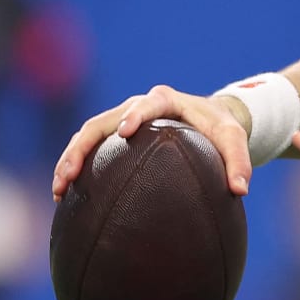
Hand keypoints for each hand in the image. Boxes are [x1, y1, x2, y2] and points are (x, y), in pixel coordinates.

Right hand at [52, 84, 252, 199]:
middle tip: (70, 173)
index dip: (133, 115)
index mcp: (165, 101)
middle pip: (100, 123)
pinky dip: (77, 169)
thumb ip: (240, 162)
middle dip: (81, 146)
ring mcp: (120, 121)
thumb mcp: (235, 140)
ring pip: (86, 137)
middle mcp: (136, 108)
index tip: (124, 132)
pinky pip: (89, 151)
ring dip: (69, 160)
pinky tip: (66, 197)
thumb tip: (240, 190)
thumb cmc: (221, 129)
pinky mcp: (114, 138)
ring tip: (59, 191)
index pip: (145, 104)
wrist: (209, 120)